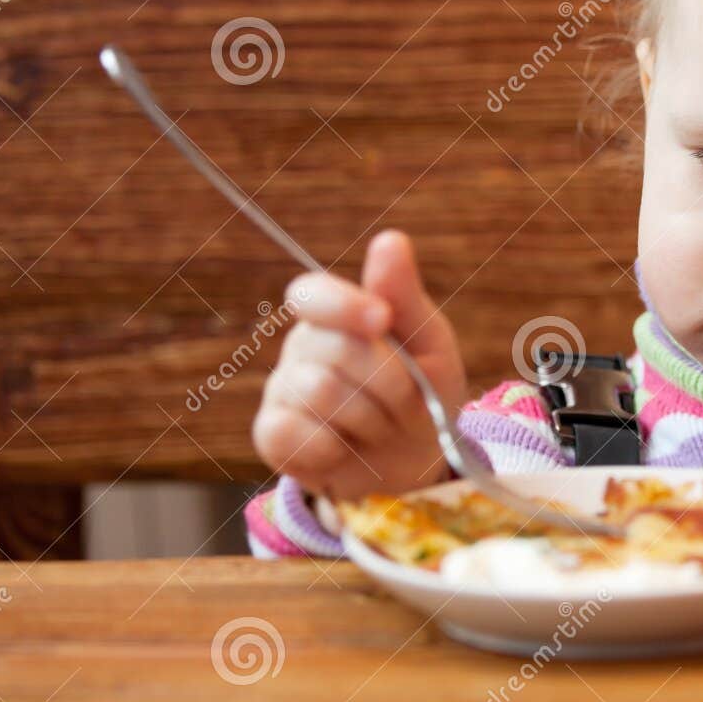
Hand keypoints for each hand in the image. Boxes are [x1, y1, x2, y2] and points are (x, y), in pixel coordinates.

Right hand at [252, 230, 466, 498]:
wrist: (417, 463)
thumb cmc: (424, 393)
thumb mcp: (430, 342)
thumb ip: (404, 294)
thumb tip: (389, 238)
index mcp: (335, 316)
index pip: (312, 293)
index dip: (342, 304)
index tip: (381, 319)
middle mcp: (301, 347)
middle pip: (334, 350)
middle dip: (388, 382)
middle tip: (405, 402)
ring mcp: (281, 391)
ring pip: (320, 392)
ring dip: (371, 418)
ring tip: (380, 426)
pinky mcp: (272, 436)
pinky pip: (296, 434)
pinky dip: (335, 447)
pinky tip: (347, 448)